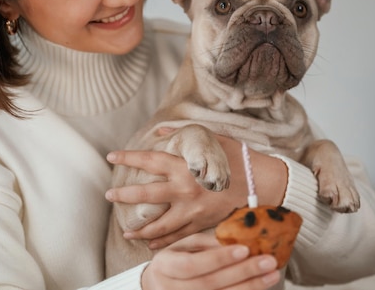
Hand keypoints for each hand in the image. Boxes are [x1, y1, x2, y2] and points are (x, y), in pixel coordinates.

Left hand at [105, 135, 287, 247]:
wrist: (264, 183)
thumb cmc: (239, 158)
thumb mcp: (213, 139)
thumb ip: (185, 134)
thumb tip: (161, 130)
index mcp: (186, 165)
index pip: (149, 160)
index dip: (128, 158)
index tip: (112, 156)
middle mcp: (185, 188)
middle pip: (146, 196)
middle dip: (124, 196)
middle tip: (109, 196)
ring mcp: (193, 210)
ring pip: (159, 224)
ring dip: (139, 228)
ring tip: (126, 230)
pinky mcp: (202, 223)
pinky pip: (178, 236)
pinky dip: (163, 241)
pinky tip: (150, 243)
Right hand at [141, 233, 280, 289]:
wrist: (158, 287)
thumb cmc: (174, 261)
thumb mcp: (183, 246)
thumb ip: (205, 244)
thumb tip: (233, 242)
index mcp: (165, 266)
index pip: (192, 265)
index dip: (218, 258)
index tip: (244, 248)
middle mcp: (171, 289)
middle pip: (209, 284)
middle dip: (242, 272)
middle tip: (268, 261)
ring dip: (249, 287)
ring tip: (271, 275)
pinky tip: (260, 288)